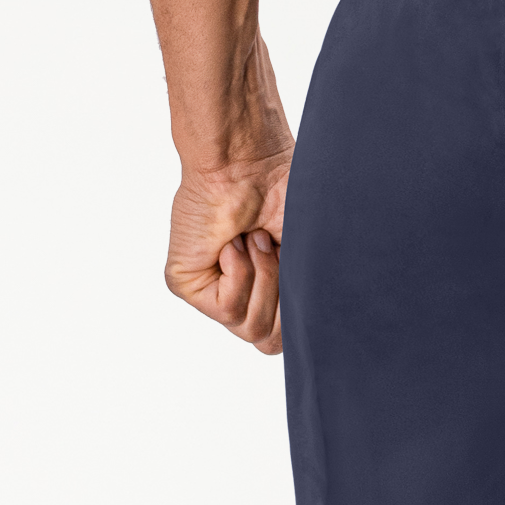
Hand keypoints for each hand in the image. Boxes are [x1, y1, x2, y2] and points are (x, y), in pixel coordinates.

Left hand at [165, 145, 294, 354]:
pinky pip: (227, 310)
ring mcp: (212, 292)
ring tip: (253, 240)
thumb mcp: (313, 259)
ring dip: (264, 280)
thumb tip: (318, 336)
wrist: (251, 162)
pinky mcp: (186, 285)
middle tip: (275, 248)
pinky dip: (240, 274)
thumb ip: (314, 302)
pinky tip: (232, 244)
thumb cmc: (287, 198)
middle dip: (284, 297)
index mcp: (270, 293)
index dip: (302, 313)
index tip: (297, 266)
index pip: (288, 338)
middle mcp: (240, 296)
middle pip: (271, 341)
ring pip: (251, 328)